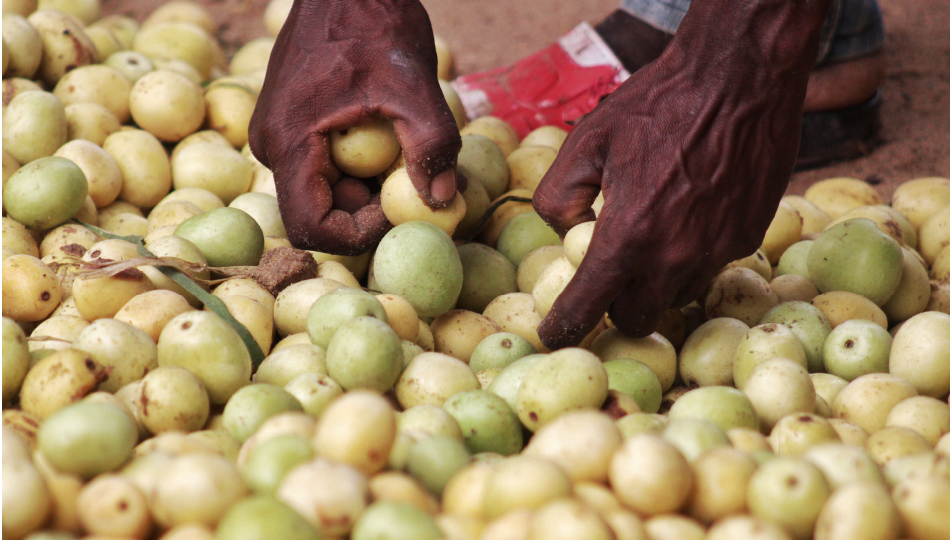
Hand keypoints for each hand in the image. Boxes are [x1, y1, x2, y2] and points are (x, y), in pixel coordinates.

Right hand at [249, 0, 460, 255]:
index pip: (312, 226)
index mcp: (289, 141)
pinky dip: (366, 166)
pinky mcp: (296, 124)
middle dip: (374, 209)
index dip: (360, 234)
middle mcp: (274, 146)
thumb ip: (431, 144)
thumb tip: (441, 201)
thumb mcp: (414, 84)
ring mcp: (282, 135)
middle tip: (420, 182)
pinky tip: (397, 137)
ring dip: (373, 187)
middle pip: (323, 210)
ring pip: (328, 190)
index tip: (400, 209)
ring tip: (413, 154)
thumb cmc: (377, 22)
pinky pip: (329, 165)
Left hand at [533, 0, 831, 348]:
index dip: (566, 327)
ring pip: (678, 295)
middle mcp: (675, 255)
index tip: (554, 335)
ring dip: (658, 281)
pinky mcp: (747, 237)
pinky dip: (691, 254)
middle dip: (617, 307)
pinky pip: (709, 264)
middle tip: (608, 279)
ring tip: (653, 235)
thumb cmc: (658, 104)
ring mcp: (717, 250)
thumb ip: (558, 196)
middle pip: (639, 318)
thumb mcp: (586, 141)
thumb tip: (567, 232)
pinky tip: (688, 213)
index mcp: (629, 235)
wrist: (740, 76)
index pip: (589, 306)